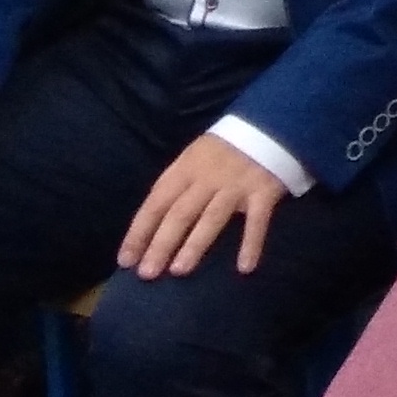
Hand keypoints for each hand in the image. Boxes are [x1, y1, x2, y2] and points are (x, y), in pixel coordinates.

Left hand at [119, 133, 292, 277]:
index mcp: (185, 168)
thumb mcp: (193, 157)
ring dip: (195, 244)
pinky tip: (245, 268)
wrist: (270, 123)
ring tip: (179, 271)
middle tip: (147, 274)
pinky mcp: (264, 191)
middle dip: (161, 244)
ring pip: (212, 217)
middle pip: (180, 213)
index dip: (139, 232)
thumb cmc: (224, 149)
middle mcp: (207, 178)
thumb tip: (150, 226)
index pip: (156, 203)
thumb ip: (175, 186)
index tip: (126, 260)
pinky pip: (257, 221)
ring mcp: (236, 185)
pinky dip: (251, 243)